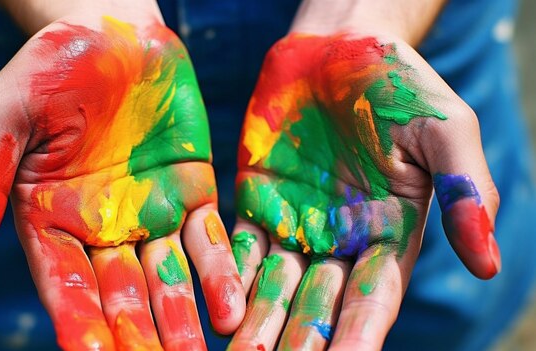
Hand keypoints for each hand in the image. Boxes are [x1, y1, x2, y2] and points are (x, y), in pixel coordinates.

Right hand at [0, 13, 244, 349]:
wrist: (113, 29)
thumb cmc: (50, 65)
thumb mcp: (5, 114)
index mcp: (49, 218)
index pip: (64, 282)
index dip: (79, 321)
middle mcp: (103, 227)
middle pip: (121, 294)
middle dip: (139, 334)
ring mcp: (151, 213)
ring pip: (169, 278)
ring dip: (184, 319)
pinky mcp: (192, 190)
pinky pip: (208, 238)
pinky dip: (219, 271)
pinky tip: (232, 306)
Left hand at [228, 31, 499, 349]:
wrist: (338, 45)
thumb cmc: (399, 82)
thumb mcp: (445, 129)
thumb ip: (465, 191)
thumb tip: (490, 264)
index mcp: (391, 233)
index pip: (373, 296)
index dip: (357, 333)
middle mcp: (341, 241)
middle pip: (318, 304)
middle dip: (299, 341)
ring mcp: (295, 224)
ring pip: (273, 286)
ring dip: (257, 324)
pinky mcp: (257, 201)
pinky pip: (237, 247)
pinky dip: (226, 277)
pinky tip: (217, 309)